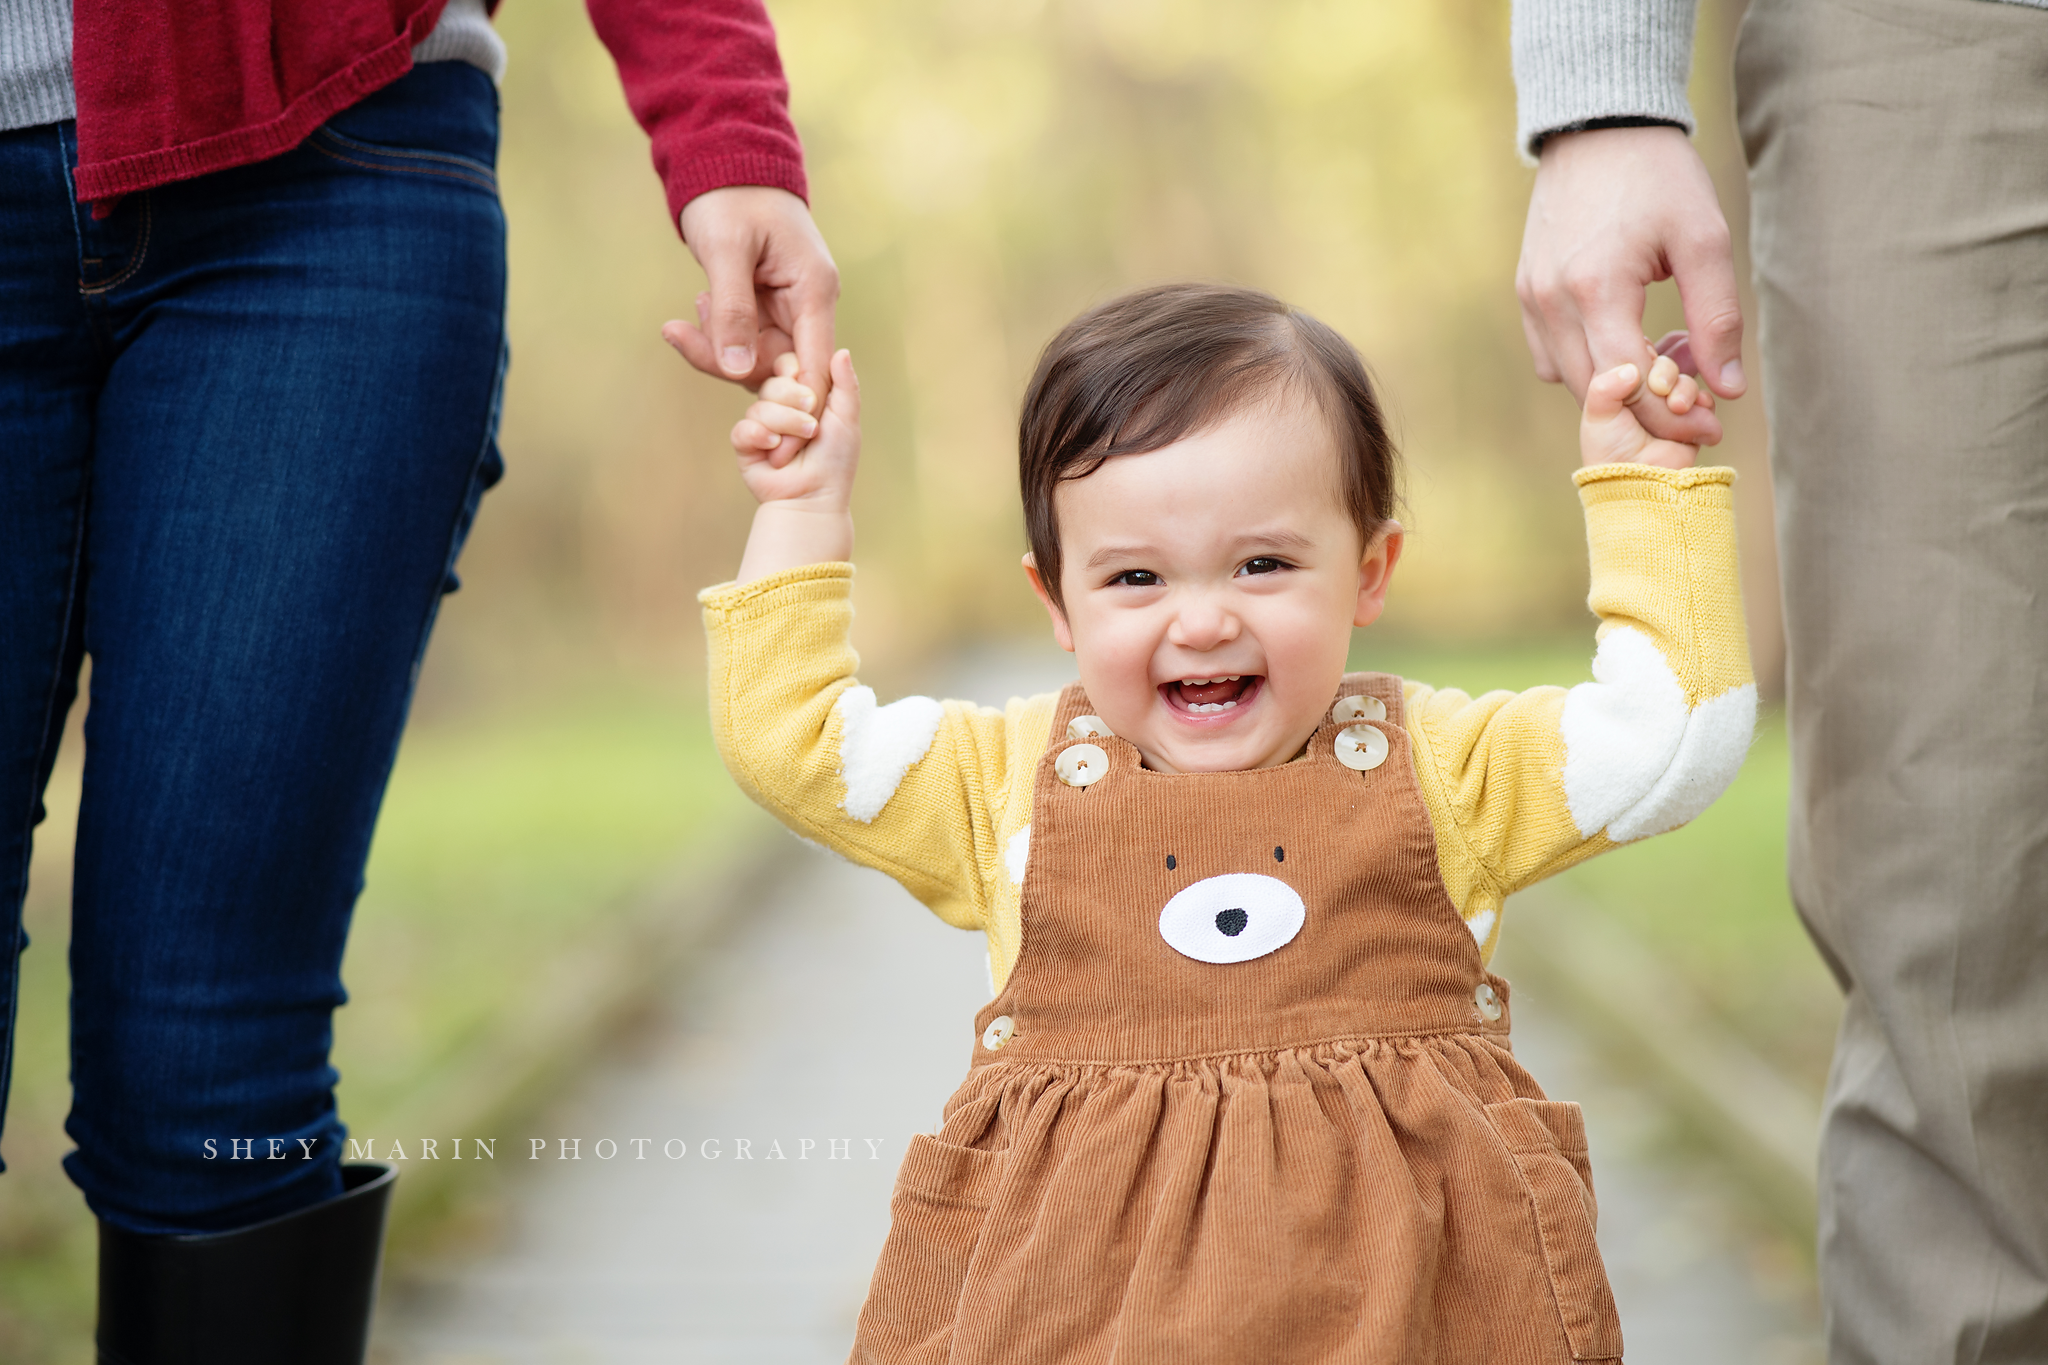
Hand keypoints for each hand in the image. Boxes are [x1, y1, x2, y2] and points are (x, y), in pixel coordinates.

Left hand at [665, 186, 839, 456]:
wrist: (726, 160)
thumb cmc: (730, 197)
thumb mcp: (726, 252)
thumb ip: (733, 313)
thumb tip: (740, 374)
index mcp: (814, 291)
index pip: (813, 368)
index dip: (796, 409)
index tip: (773, 446)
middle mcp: (809, 304)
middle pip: (780, 368)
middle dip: (730, 364)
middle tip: (679, 336)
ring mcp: (789, 307)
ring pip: (758, 358)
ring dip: (717, 348)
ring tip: (682, 319)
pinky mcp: (768, 306)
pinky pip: (745, 341)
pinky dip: (716, 335)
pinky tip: (691, 313)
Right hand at [732, 350, 860, 581]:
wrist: (815, 498)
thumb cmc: (835, 460)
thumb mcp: (846, 418)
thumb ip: (845, 384)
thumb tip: (842, 350)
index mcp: (802, 395)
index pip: (788, 364)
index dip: (797, 374)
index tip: (813, 394)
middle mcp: (780, 406)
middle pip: (773, 383)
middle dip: (794, 402)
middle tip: (812, 425)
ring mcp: (761, 424)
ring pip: (759, 405)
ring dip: (784, 425)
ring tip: (800, 445)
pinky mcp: (745, 444)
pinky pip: (743, 429)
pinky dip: (759, 437)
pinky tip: (774, 450)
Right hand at [1518, 126, 1743, 446]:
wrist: (1599, 126)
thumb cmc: (1658, 176)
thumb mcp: (1704, 240)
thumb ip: (1716, 319)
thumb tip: (1728, 388)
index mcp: (1597, 289)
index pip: (1628, 383)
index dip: (1671, 412)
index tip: (1711, 418)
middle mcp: (1552, 301)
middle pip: (1595, 392)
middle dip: (1646, 409)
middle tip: (1694, 400)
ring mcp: (1532, 298)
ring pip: (1569, 380)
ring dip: (1616, 388)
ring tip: (1662, 361)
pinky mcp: (1525, 292)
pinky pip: (1550, 356)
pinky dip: (1587, 364)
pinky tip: (1625, 340)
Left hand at [1581, 354, 1709, 469]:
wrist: (1639, 483)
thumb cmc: (1609, 452)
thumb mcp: (1598, 413)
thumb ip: (1606, 384)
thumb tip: (1631, 368)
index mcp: (1618, 387)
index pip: (1635, 353)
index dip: (1641, 355)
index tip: (1638, 369)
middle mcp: (1644, 395)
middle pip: (1663, 363)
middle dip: (1666, 371)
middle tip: (1660, 387)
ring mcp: (1668, 408)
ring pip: (1685, 379)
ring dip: (1685, 388)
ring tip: (1678, 406)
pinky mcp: (1690, 422)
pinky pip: (1705, 401)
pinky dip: (1703, 403)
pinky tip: (1692, 411)